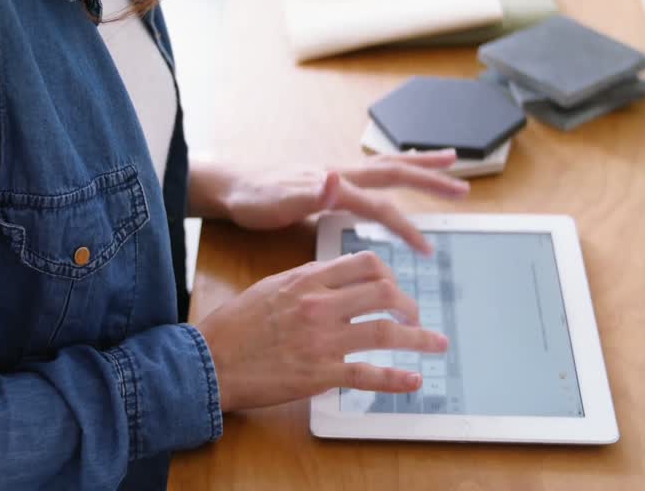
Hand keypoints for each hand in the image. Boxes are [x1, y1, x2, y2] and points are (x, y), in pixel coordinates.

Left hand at [190, 153, 469, 253]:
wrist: (229, 185)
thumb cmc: (251, 199)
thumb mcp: (276, 201)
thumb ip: (307, 192)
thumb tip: (334, 179)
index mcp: (335, 185)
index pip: (381, 207)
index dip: (406, 228)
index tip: (428, 249)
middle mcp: (342, 174)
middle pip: (396, 173)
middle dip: (432, 181)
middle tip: (465, 188)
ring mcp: (337, 174)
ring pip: (388, 167)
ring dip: (420, 166)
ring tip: (451, 163)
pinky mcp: (330, 180)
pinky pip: (373, 175)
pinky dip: (395, 172)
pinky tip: (399, 178)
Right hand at [194, 250, 448, 411]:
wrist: (209, 360)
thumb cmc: (234, 326)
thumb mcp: (270, 286)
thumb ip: (304, 280)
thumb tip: (331, 276)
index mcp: (307, 279)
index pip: (365, 263)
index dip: (390, 273)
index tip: (395, 287)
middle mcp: (319, 304)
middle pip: (384, 292)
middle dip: (409, 304)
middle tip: (415, 317)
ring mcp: (322, 339)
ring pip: (385, 331)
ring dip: (419, 338)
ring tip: (434, 344)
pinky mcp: (320, 373)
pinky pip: (368, 374)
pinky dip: (397, 378)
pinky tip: (413, 380)